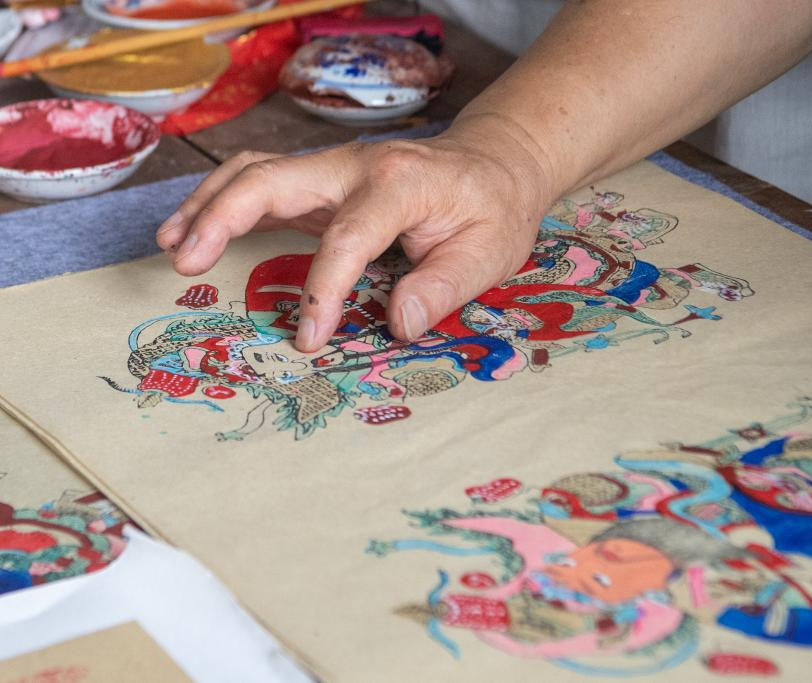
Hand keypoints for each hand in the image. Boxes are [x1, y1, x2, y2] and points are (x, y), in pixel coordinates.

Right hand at [155, 117, 554, 351]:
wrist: (494, 163)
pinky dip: (222, 202)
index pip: (347, 237)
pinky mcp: (322, 182)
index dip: (322, 290)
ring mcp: (334, 169)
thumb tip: (397, 325)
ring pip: (255, 172)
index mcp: (399, 184)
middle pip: (272, 178)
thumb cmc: (493, 209)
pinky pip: (262, 182)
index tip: (307, 340)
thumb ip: (444, 288)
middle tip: (183, 263)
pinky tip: (193, 230)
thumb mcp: (488, 253)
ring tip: (169, 248)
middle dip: (222, 217)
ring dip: (208, 205)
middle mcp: (356, 167)